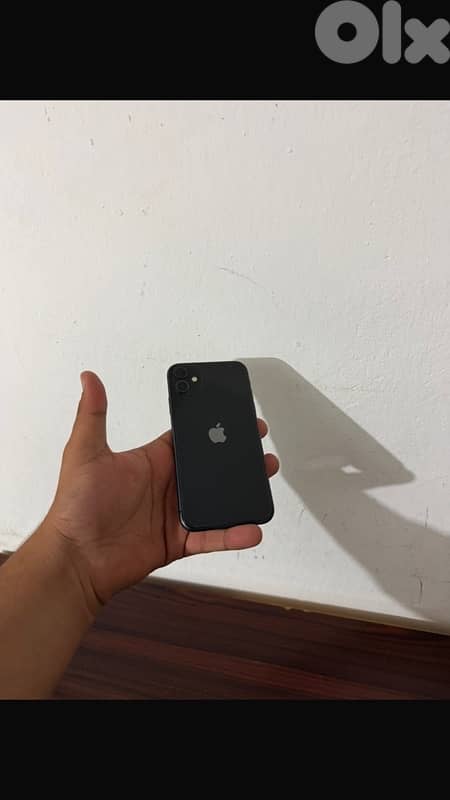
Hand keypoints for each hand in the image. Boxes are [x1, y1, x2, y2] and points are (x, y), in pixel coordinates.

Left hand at [45, 372, 278, 613]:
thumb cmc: (76, 507)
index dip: (210, 430)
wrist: (77, 559)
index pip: (187, 440)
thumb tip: (89, 378)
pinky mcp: (178, 541)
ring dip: (242, 493)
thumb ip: (93, 414)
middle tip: (259, 447)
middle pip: (210, 469)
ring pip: (217, 502)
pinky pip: (212, 537)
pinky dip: (232, 534)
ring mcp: (174, 514)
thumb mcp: (85, 452)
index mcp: (151, 461)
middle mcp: (166, 486)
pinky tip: (251, 529)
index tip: (233, 417)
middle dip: (236, 458)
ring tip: (264, 479)